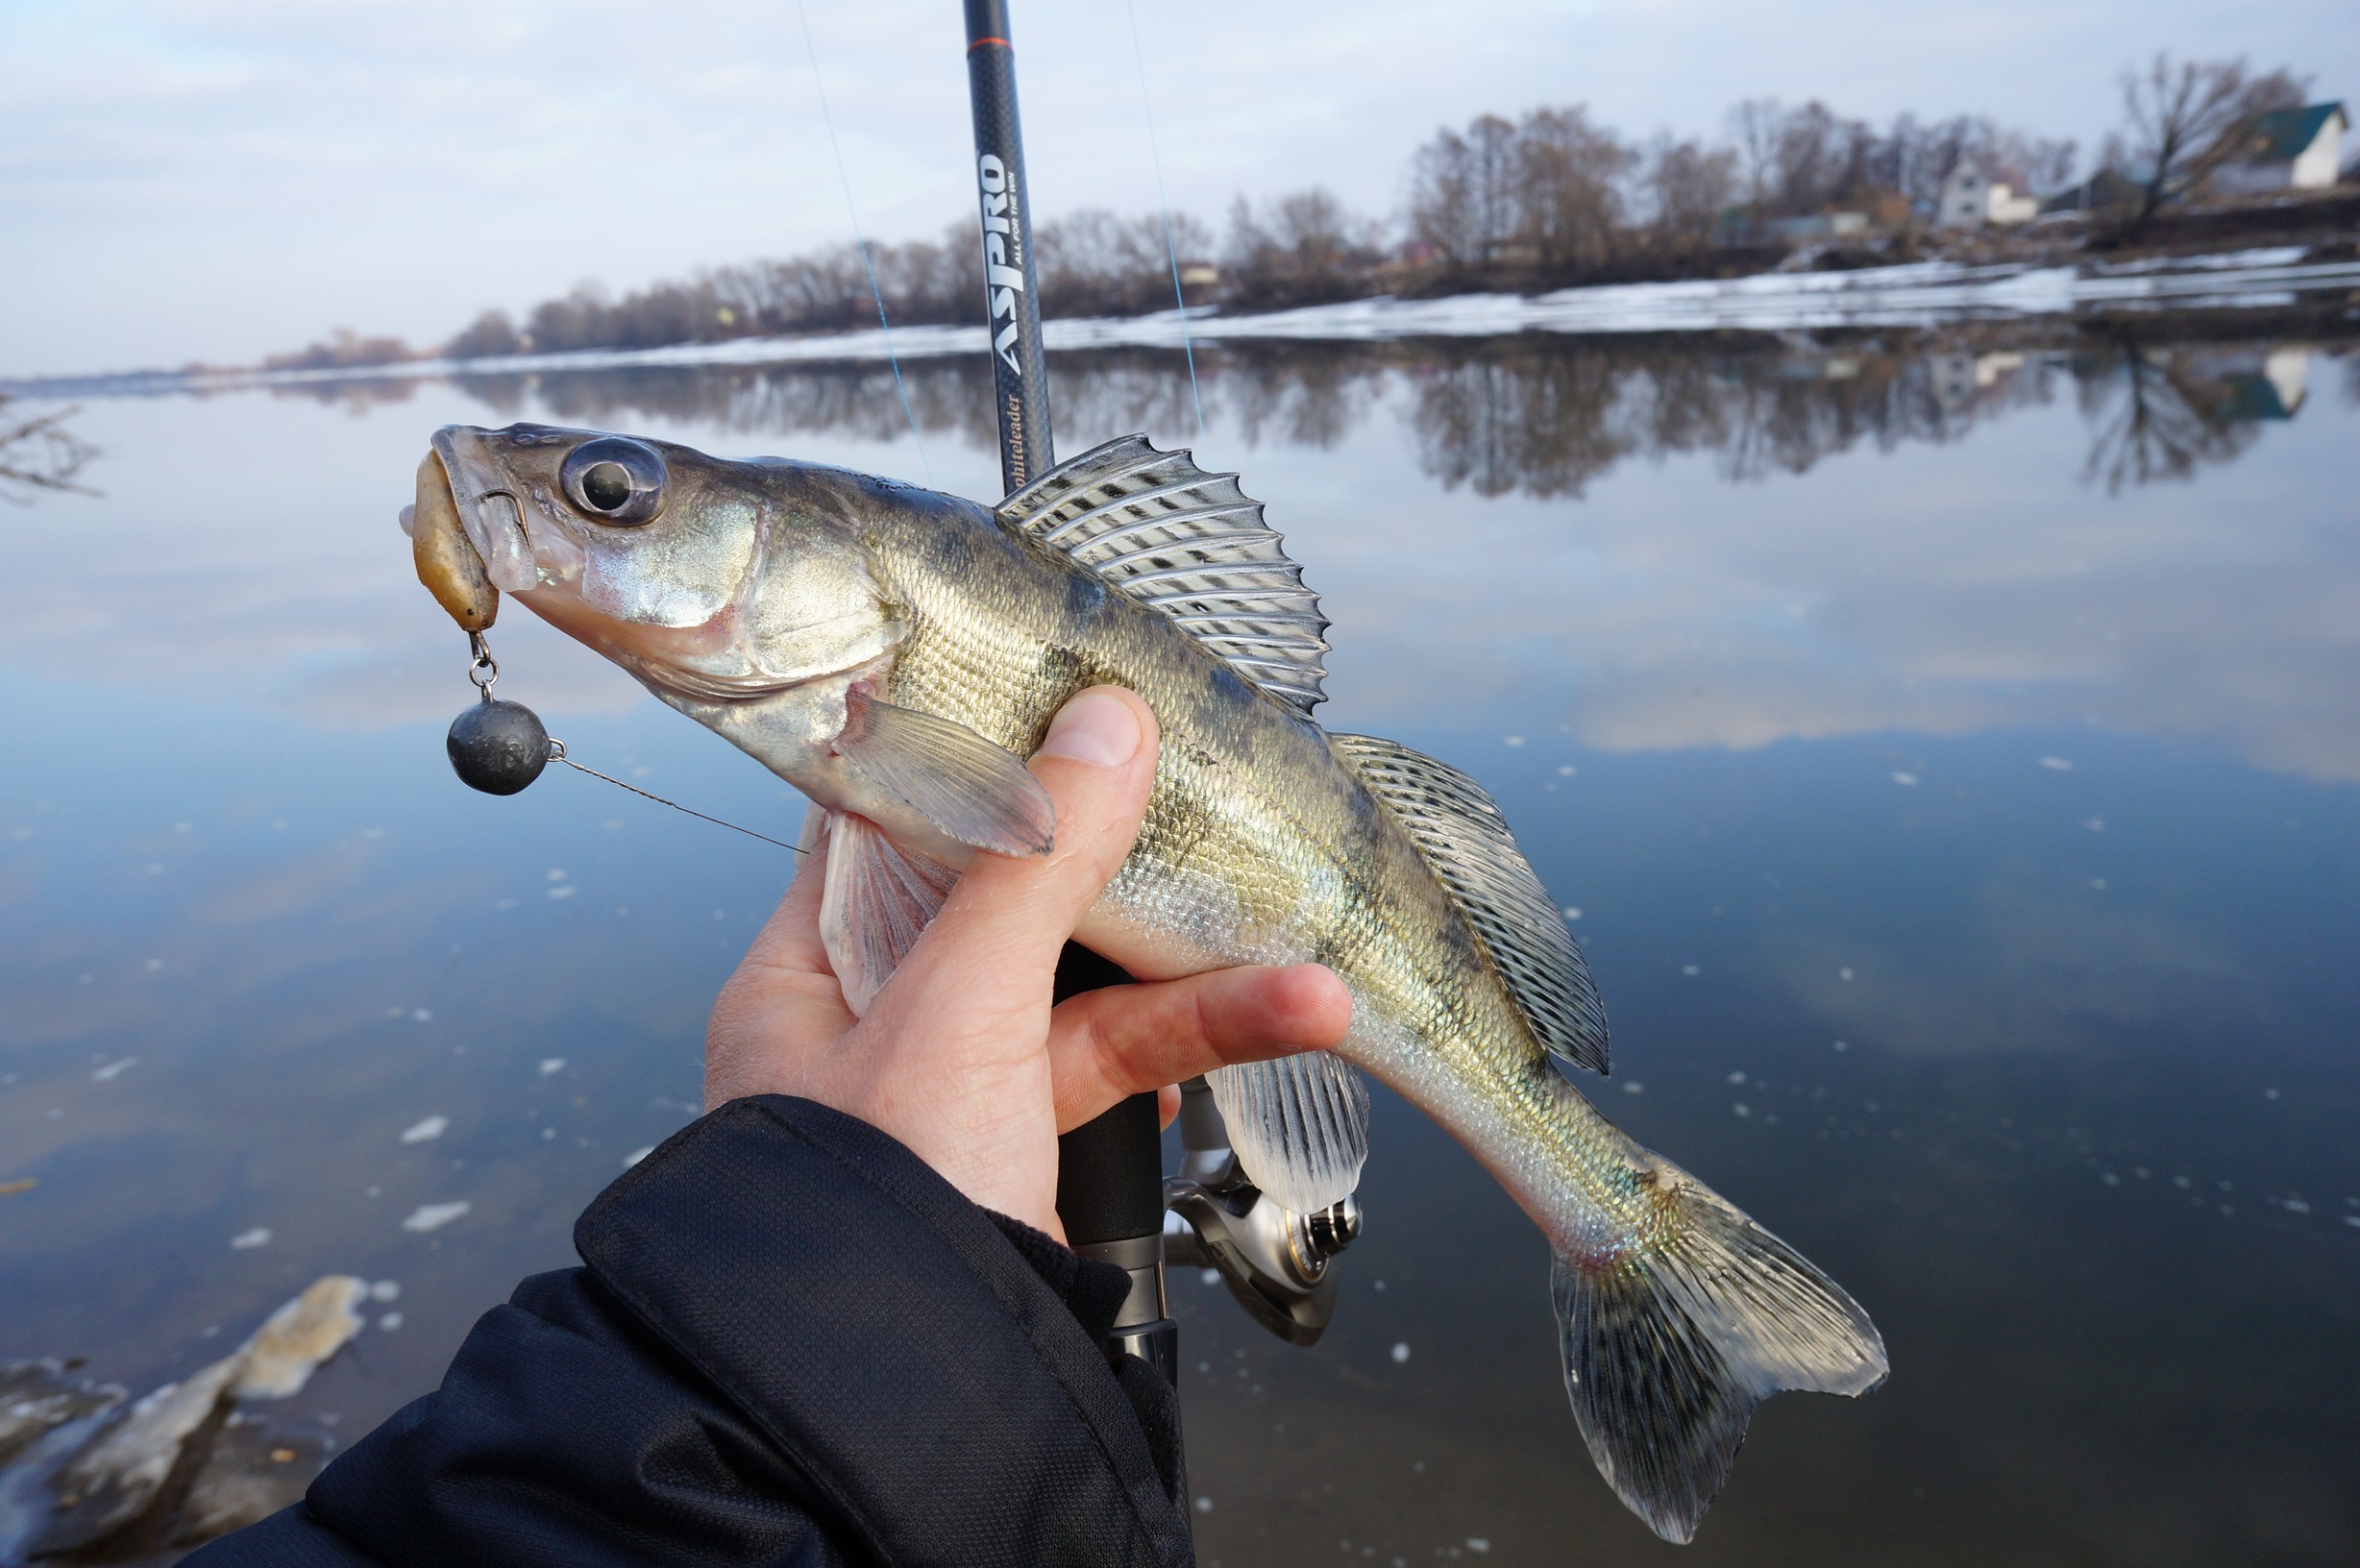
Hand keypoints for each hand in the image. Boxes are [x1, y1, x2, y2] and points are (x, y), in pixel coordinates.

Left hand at [706, 685, 1353, 1237]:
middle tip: (1206, 804)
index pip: (885, 823)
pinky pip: (1119, 1070)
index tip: (1057, 695)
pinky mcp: (1023, 1153)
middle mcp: (871, 1025)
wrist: (908, 1409)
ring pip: (1083, 993)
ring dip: (1199, 978)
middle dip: (1124, 867)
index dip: (971, 754)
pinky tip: (1288, 1021)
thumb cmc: (873, 1208)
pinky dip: (1202, 1047)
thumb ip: (1037, 863)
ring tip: (1306, 969)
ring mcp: (952, 1091)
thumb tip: (1106, 722)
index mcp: (806, 973)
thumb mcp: (958, 1010)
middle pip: (1008, 900)